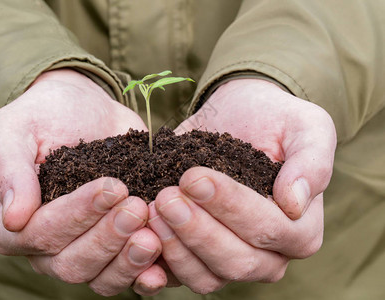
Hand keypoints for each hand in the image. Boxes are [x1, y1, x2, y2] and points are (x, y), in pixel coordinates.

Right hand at [0, 69, 165, 295]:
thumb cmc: (44, 116)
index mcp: (13, 225)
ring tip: (153, 235)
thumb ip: (9, 170)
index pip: (42, 233)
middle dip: (107, 238)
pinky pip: (127, 275)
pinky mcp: (114, 248)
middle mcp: (45, 248)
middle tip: (137, 207)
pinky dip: (145, 273)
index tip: (112, 187)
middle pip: (72, 263)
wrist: (84, 111)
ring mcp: (82, 251)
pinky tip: (163, 264)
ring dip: (128, 260)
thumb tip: (14, 218)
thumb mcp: (13, 130)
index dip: (78, 215)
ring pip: (101, 278)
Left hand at [147, 79, 335, 292]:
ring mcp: (229, 259)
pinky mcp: (196, 255)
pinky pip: (177, 275)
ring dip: (175, 248)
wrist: (239, 116)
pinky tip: (139, 239)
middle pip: (236, 261)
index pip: (268, 230)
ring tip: (151, 210)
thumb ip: (311, 163)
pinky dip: (157, 264)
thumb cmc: (275, 120)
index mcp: (300, 230)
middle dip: (198, 230)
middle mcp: (268, 255)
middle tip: (166, 197)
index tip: (194, 178)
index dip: (231, 207)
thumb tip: (294, 203)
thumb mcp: (307, 127)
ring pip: (206, 277)